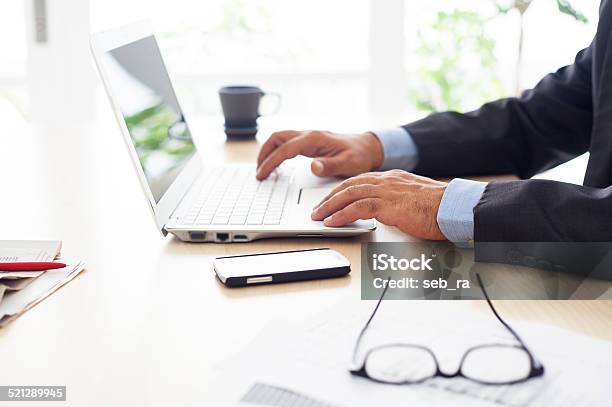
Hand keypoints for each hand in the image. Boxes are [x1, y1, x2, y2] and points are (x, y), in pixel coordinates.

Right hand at [256, 130, 383, 179]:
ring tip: (262, 169)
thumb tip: (312, 166)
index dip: (271, 162)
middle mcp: (309, 135)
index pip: (285, 149)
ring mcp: (308, 137)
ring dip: (268, 151)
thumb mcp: (348, 163)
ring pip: (280, 139)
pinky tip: (276, 164)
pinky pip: (287, 143)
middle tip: (258, 172)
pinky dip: (277, 152)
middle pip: (277, 138)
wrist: (368, 147)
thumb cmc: (359, 156)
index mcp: (314, 139)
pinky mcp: (309, 142)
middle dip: (264, 153)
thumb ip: (329, 165)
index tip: (262, 174)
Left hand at [311, 170, 447, 239]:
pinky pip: (357, 208)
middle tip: (318, 208)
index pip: (361, 180)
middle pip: (350, 185)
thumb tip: (390, 212)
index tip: (332, 198)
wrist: (454, 208)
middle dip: (330, 197)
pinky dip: (341, 215)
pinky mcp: (387, 205)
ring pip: (349, 195)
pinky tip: (332, 222)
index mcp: (393, 178)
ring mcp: (387, 191)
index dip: (342, 190)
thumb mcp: (416, 199)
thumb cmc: (441, 208)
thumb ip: (399, 201)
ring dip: (330, 206)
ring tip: (319, 216)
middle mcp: (387, 181)